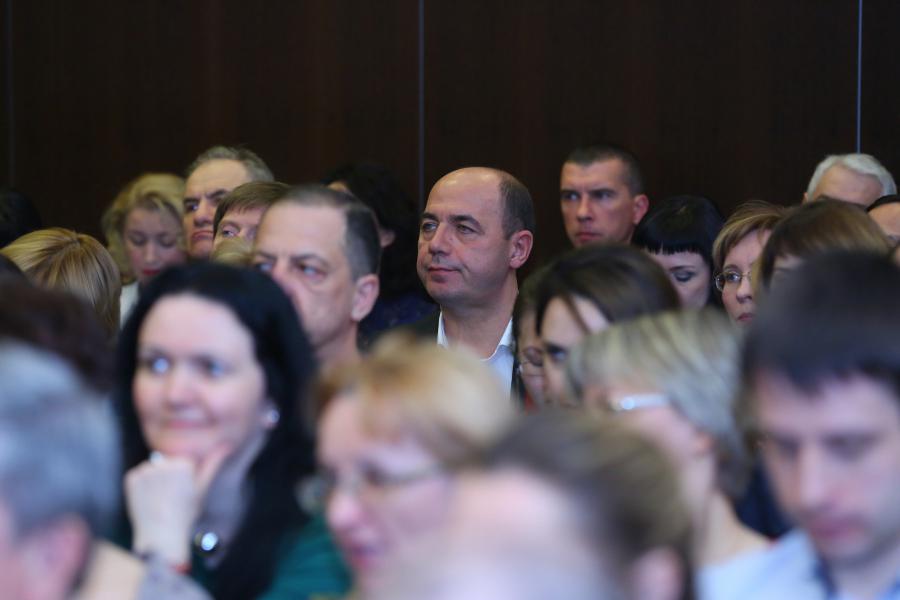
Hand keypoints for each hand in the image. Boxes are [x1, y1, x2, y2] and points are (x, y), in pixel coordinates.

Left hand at [125, 446, 230, 565]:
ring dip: (153, 479)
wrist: (160, 535)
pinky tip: (147, 499)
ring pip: (152, 468)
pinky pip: (137, 475)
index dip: (183, 478)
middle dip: (168, 476)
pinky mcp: (132, 478)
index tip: (182, 493)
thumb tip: (228, 445)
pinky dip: (140, 485)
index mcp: (184, 464)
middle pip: (166, 463)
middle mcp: (164, 463)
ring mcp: (146, 470)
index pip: (182, 462)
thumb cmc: (186, 514)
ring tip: (158, 499)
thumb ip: (213, 464)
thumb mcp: (203, 488)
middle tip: (170, 498)